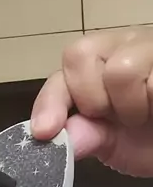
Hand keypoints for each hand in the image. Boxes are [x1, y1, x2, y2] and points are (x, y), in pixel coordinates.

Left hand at [31, 27, 152, 175]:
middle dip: (93, 100)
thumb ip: (83, 135)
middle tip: (118, 118)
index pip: (62, 66)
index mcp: (98, 62)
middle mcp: (122, 45)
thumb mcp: (110, 142)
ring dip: (131, 107)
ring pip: (119, 70)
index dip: (50, 99)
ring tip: (145, 115)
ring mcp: (150, 48)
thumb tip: (54, 136)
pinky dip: (152, 103)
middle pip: (80, 56)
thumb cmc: (148, 138)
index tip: (44, 131)